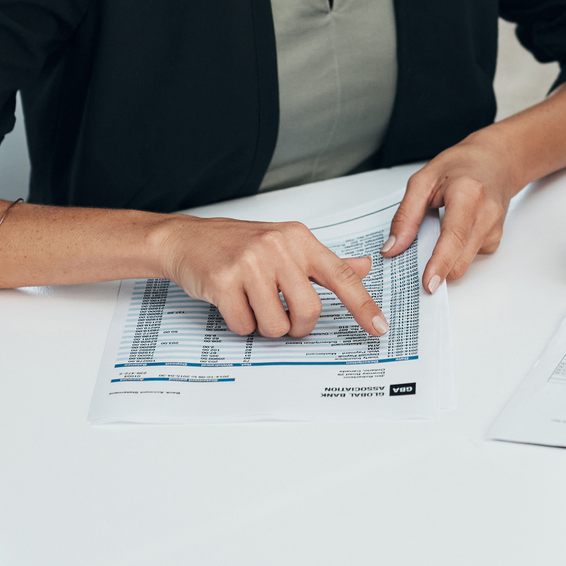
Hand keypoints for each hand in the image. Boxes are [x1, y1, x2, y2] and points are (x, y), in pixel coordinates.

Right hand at [150, 216, 387, 338]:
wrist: (188, 239)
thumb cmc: (239, 243)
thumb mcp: (286, 243)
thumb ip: (326, 261)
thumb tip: (365, 266)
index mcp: (299, 239)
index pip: (341, 275)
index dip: (363, 304)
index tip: (378, 327)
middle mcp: (277, 248)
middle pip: (309, 311)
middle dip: (297, 327)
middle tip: (285, 319)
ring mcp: (250, 263)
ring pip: (276, 325)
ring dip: (266, 327)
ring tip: (254, 305)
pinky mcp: (223, 282)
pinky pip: (245, 326)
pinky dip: (241, 325)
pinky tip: (233, 303)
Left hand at [383, 136, 522, 293]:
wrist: (497, 161)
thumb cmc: (463, 165)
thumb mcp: (424, 180)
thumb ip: (406, 215)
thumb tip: (393, 248)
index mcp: (468, 195)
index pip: (453, 236)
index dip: (440, 263)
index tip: (428, 283)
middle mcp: (486, 215)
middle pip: (459, 260)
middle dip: (436, 266)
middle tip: (417, 252)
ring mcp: (494, 230)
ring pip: (463, 264)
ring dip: (445, 259)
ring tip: (439, 228)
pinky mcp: (495, 240)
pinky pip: (468, 258)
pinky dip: (455, 252)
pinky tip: (454, 229)